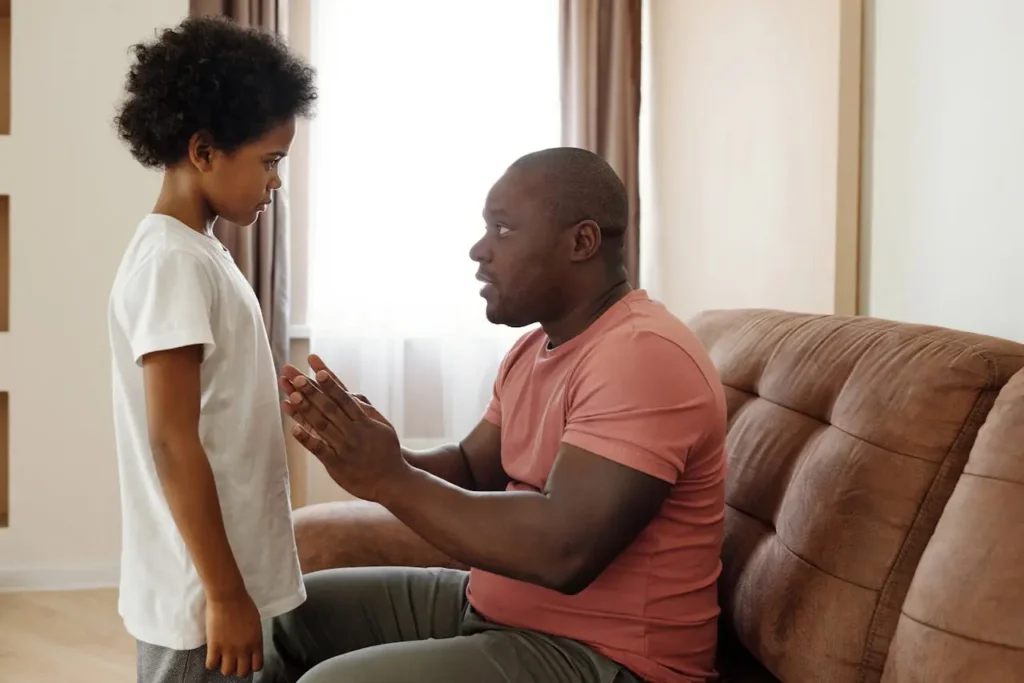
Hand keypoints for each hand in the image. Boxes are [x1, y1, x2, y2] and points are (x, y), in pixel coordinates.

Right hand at [205, 592, 262, 676]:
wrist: (228, 596)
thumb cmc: (244, 604)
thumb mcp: (256, 622)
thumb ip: (254, 637)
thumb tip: (251, 646)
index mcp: (256, 642)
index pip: (257, 666)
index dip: (252, 666)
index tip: (247, 662)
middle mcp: (244, 649)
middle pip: (242, 672)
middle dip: (238, 668)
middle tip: (234, 661)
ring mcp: (229, 649)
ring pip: (227, 671)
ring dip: (225, 666)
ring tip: (222, 658)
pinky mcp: (214, 646)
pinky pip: (211, 665)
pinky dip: (211, 663)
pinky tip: (212, 655)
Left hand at [280, 354, 407, 501]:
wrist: (392, 481)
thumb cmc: (387, 451)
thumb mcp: (383, 427)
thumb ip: (368, 410)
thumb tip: (353, 394)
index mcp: (364, 421)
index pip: (344, 398)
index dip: (330, 383)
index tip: (317, 370)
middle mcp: (353, 432)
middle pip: (329, 408)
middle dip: (312, 391)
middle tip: (296, 377)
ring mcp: (344, 448)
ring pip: (322, 425)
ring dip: (306, 410)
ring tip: (291, 396)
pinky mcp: (336, 465)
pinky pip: (319, 450)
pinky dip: (307, 439)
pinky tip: (294, 429)